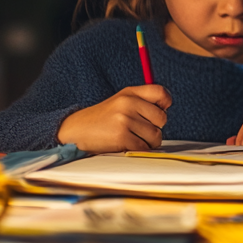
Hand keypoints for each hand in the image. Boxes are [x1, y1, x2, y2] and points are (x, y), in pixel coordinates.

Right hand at [57, 85, 171, 152]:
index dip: (165, 102)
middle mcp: (128, 103)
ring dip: (149, 142)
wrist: (76, 130)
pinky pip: (144, 147)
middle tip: (142, 129)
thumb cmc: (104, 118)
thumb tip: (166, 111)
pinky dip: (140, 150)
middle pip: (162, 118)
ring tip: (135, 139)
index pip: (160, 92)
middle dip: (156, 127)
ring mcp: (124, 120)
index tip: (161, 110)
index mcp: (130, 93)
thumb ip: (143, 101)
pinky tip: (129, 145)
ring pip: (155, 135)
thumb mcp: (121, 101)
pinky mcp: (121, 137)